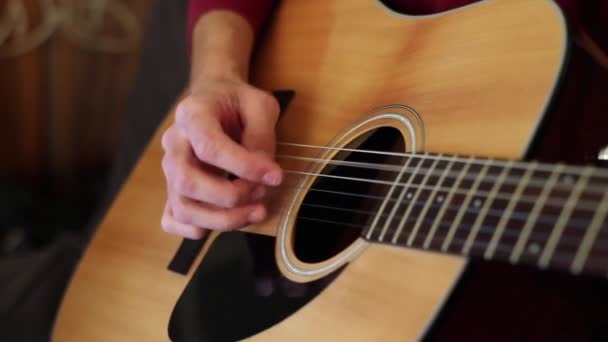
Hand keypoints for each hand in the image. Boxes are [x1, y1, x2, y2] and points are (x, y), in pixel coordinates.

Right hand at [161, 76, 281, 238]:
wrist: (215, 99)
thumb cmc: (237, 102)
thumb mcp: (260, 104)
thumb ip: (262, 134)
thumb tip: (264, 172)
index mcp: (192, 114)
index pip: (209, 147)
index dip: (243, 167)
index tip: (275, 175)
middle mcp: (174, 143)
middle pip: (186, 182)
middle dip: (230, 197)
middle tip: (263, 192)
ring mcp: (171, 169)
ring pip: (182, 207)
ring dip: (222, 219)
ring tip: (257, 211)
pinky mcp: (174, 188)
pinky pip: (172, 219)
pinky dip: (197, 229)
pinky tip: (226, 220)